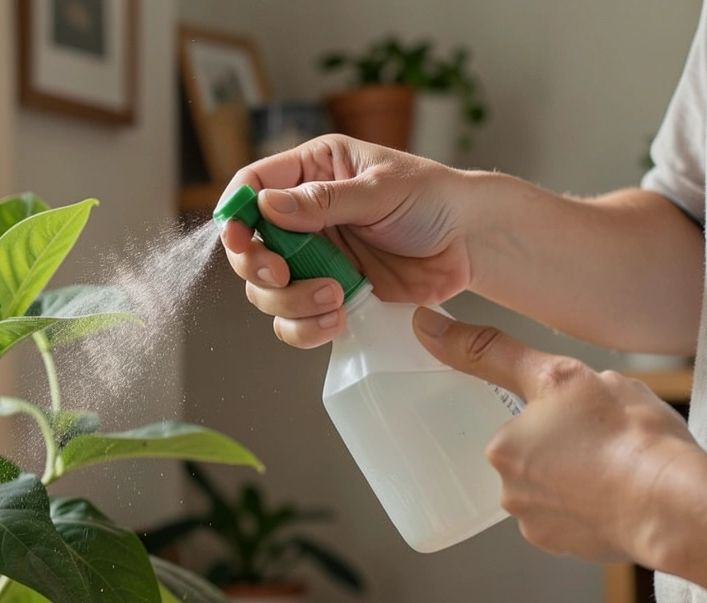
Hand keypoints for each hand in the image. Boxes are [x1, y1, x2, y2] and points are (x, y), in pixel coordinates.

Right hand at [222, 134, 475, 347]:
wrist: (471, 242)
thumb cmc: (434, 197)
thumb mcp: (380, 189)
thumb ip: (323, 201)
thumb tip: (267, 206)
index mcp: (311, 172)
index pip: (251, 185)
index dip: (235, 213)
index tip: (238, 237)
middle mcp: (303, 216)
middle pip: (248, 245)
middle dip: (257, 266)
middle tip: (280, 275)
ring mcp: (314, 257)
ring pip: (266, 290)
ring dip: (288, 301)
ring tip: (333, 296)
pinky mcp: (329, 293)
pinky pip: (295, 319)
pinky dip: (306, 327)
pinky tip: (336, 318)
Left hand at [412, 308, 701, 562]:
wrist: (674, 503)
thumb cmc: (626, 436)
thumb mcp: (560, 375)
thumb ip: (493, 352)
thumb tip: (426, 327)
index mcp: (502, 449)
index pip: (518, 427)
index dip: (553, 418)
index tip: (583, 419)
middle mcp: (511, 494)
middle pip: (533, 460)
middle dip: (564, 448)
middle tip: (604, 439)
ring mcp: (541, 527)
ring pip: (555, 491)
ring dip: (578, 480)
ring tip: (618, 467)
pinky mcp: (572, 551)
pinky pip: (575, 521)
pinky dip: (594, 508)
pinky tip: (620, 494)